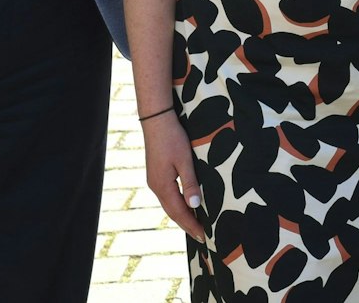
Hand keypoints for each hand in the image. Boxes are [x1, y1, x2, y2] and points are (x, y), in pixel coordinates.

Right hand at [140, 112, 206, 240]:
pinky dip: (178, 205)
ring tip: (196, 225)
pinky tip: (186, 204)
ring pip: (169, 204)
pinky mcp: (156, 174)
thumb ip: (190, 183)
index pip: (179, 212)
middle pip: (173, 212)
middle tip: (202, 237)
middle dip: (187, 224)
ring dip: (182, 216)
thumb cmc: (172, 138)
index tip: (204, 237)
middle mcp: (156, 186)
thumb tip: (195, 205)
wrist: (156, 120)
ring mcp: (154, 181)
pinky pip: (168, 196)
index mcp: (163, 186)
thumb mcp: (185, 160)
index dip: (191, 225)